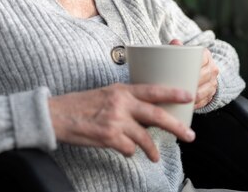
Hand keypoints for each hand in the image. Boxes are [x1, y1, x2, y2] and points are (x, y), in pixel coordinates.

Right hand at [48, 83, 195, 161]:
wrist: (58, 115)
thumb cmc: (81, 105)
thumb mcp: (107, 94)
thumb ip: (126, 100)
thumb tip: (146, 113)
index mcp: (122, 90)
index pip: (153, 90)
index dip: (172, 93)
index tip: (188, 95)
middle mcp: (121, 103)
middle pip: (156, 115)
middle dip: (176, 126)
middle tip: (189, 135)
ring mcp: (115, 121)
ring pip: (144, 137)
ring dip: (152, 150)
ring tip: (155, 157)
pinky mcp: (108, 137)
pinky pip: (129, 149)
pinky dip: (130, 152)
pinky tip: (127, 151)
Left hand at [169, 39, 218, 108]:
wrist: (196, 70)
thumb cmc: (184, 61)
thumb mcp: (180, 53)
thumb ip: (176, 47)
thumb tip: (175, 43)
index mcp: (205, 55)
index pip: (202, 60)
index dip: (194, 67)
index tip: (184, 72)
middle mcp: (212, 68)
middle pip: (204, 76)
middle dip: (193, 83)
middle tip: (179, 88)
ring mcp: (213, 82)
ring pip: (206, 90)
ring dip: (195, 96)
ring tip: (182, 99)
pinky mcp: (211, 94)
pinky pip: (206, 100)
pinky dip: (197, 104)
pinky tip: (188, 106)